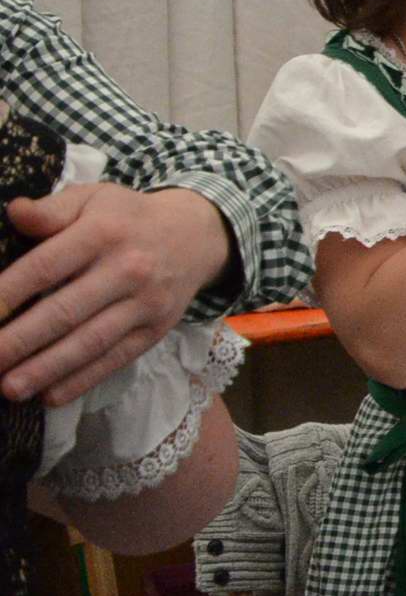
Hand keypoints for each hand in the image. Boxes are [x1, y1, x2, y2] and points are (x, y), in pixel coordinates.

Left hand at [0, 184, 230, 404]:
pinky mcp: (156, 329)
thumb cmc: (128, 218)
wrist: (196, 234)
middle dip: (19, 341)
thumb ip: (52, 210)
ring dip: (46, 369)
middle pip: (64, 311)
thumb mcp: (93, 199)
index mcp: (103, 232)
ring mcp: (145, 302)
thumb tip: (15, 212)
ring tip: (8, 388)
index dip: (7, 295)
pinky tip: (49, 396)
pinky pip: (116, 359)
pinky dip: (82, 381)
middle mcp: (128, 268)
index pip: (46, 267)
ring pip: (90, 342)